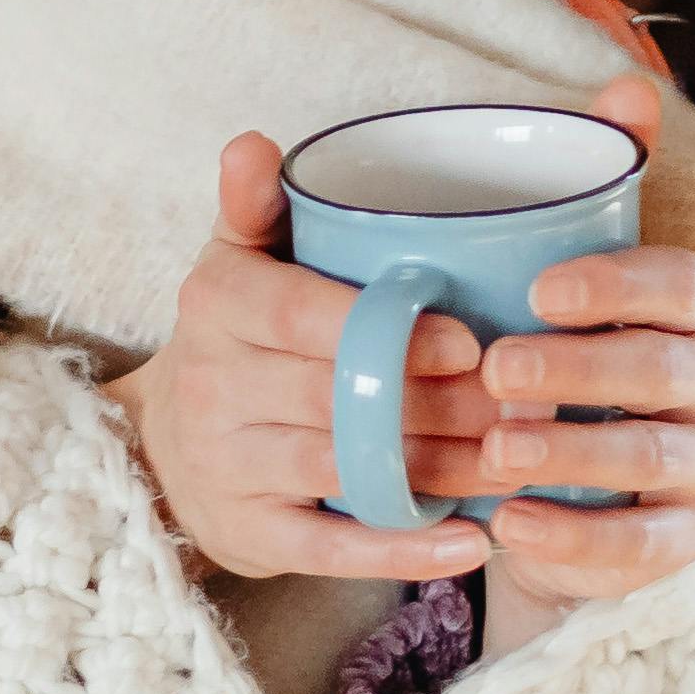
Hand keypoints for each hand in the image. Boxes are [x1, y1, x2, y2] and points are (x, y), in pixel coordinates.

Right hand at [104, 70, 694, 638]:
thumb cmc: (235, 338)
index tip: (472, 340)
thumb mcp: (236, 262)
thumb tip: (253, 144)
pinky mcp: (250, 536)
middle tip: (531, 403)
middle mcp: (213, 389)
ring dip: (440, 471)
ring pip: (345, 473)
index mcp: (217, 305)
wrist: (163, 446)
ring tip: (522, 461)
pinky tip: (472, 539)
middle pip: (337, 401)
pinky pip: (332, 550)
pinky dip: (404, 549)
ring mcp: (228, 467)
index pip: (301, 316)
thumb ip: (257, 205)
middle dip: (439, 405)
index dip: (389, 332)